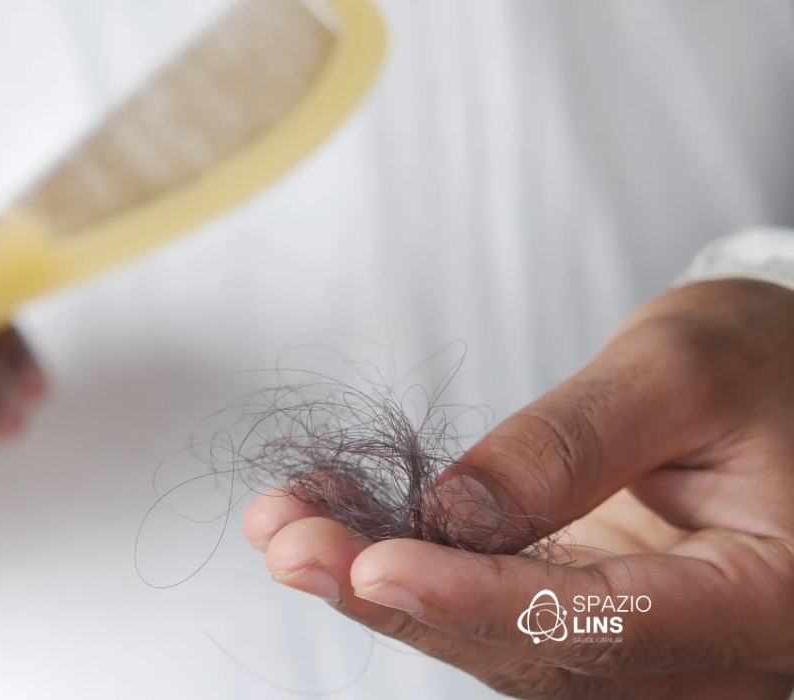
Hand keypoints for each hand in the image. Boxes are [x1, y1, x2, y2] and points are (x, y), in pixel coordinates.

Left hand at [244, 280, 793, 698]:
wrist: (785, 387)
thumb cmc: (764, 366)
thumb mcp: (682, 371)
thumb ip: (572, 444)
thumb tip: (450, 509)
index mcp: (757, 601)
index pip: (599, 624)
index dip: (474, 598)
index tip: (371, 565)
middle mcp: (698, 655)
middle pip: (525, 650)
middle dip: (392, 594)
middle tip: (287, 537)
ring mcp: (637, 649)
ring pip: (492, 643)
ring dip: (376, 586)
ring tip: (287, 523)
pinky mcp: (587, 622)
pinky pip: (488, 615)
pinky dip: (406, 571)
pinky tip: (335, 523)